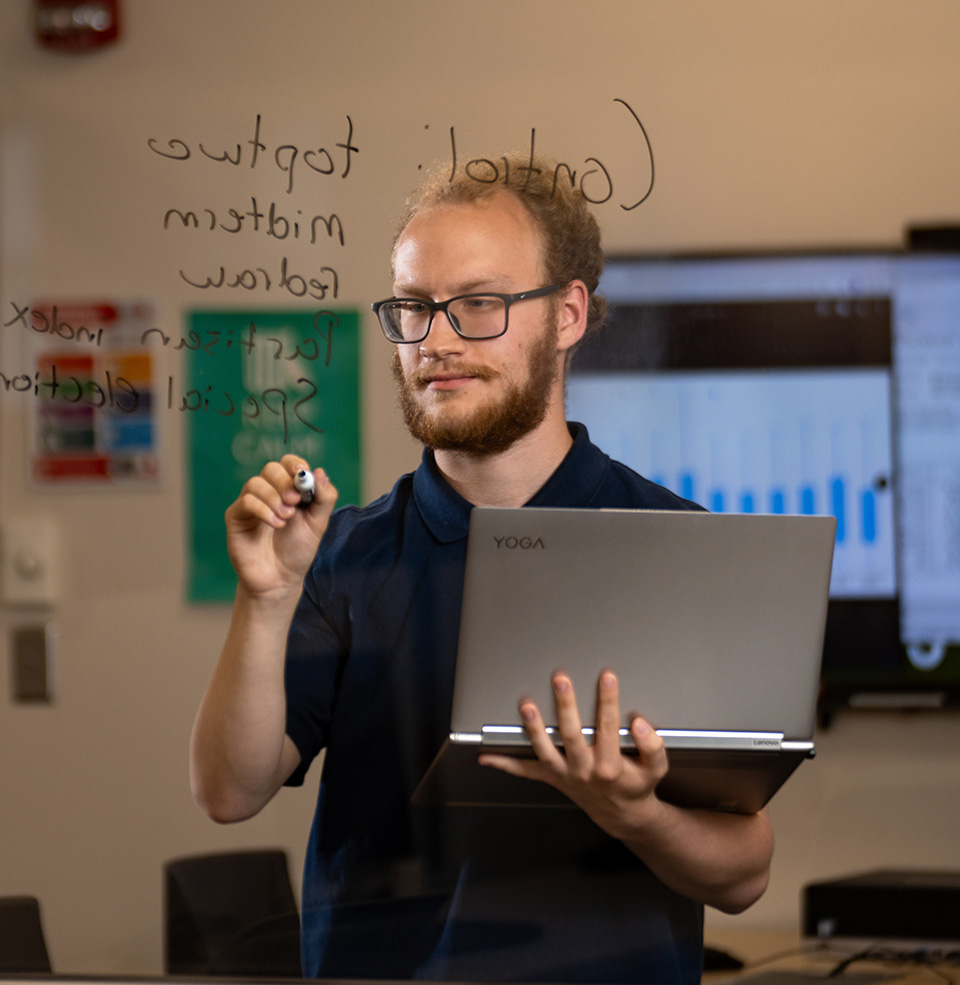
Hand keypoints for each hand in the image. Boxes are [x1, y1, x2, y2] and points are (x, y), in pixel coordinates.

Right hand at [225, 454, 337, 599]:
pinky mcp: (236, 517)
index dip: (295, 464)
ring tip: (285, 519)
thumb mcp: (318, 524)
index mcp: (288, 490)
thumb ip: (324, 499)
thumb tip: (320, 471)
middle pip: (270, 469)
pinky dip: (262, 510)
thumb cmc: (298, 550)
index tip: (302, 474)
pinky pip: (245, 502)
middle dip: (284, 481)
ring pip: (255, 483)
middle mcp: (268, 492)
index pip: (288, 464)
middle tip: (295, 500)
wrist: (280, 579)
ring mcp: (250, 503)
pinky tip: (275, 525)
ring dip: (273, 498)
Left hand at [479, 670, 668, 841]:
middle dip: (565, 706)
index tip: (607, 677)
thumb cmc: (636, 784)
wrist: (622, 814)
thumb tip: (638, 723)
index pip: (608, 728)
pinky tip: (486, 756)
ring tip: (526, 706)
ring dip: (534, 729)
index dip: (607, 701)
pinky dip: (505, 765)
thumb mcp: (655, 769)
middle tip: (561, 680)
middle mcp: (584, 771)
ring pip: (545, 750)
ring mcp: (564, 774)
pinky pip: (525, 772)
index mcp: (610, 766)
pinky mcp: (552, 777)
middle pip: (572, 735)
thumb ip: (652, 746)